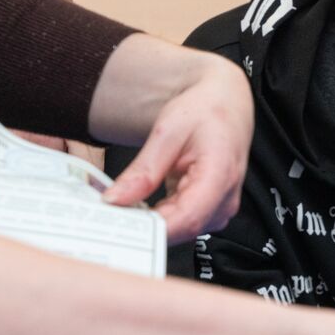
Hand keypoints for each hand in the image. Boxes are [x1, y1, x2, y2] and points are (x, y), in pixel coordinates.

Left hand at [90, 35, 252, 243]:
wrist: (227, 103)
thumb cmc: (205, 111)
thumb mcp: (167, 132)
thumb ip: (143, 171)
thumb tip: (115, 200)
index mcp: (220, 175)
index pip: (186, 219)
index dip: (150, 229)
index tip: (116, 225)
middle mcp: (225, 198)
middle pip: (182, 229)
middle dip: (144, 229)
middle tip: (108, 217)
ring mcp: (220, 206)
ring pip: (181, 231)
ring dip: (150, 225)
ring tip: (122, 210)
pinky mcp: (211, 209)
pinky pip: (183, 223)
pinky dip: (159, 218)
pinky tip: (139, 207)